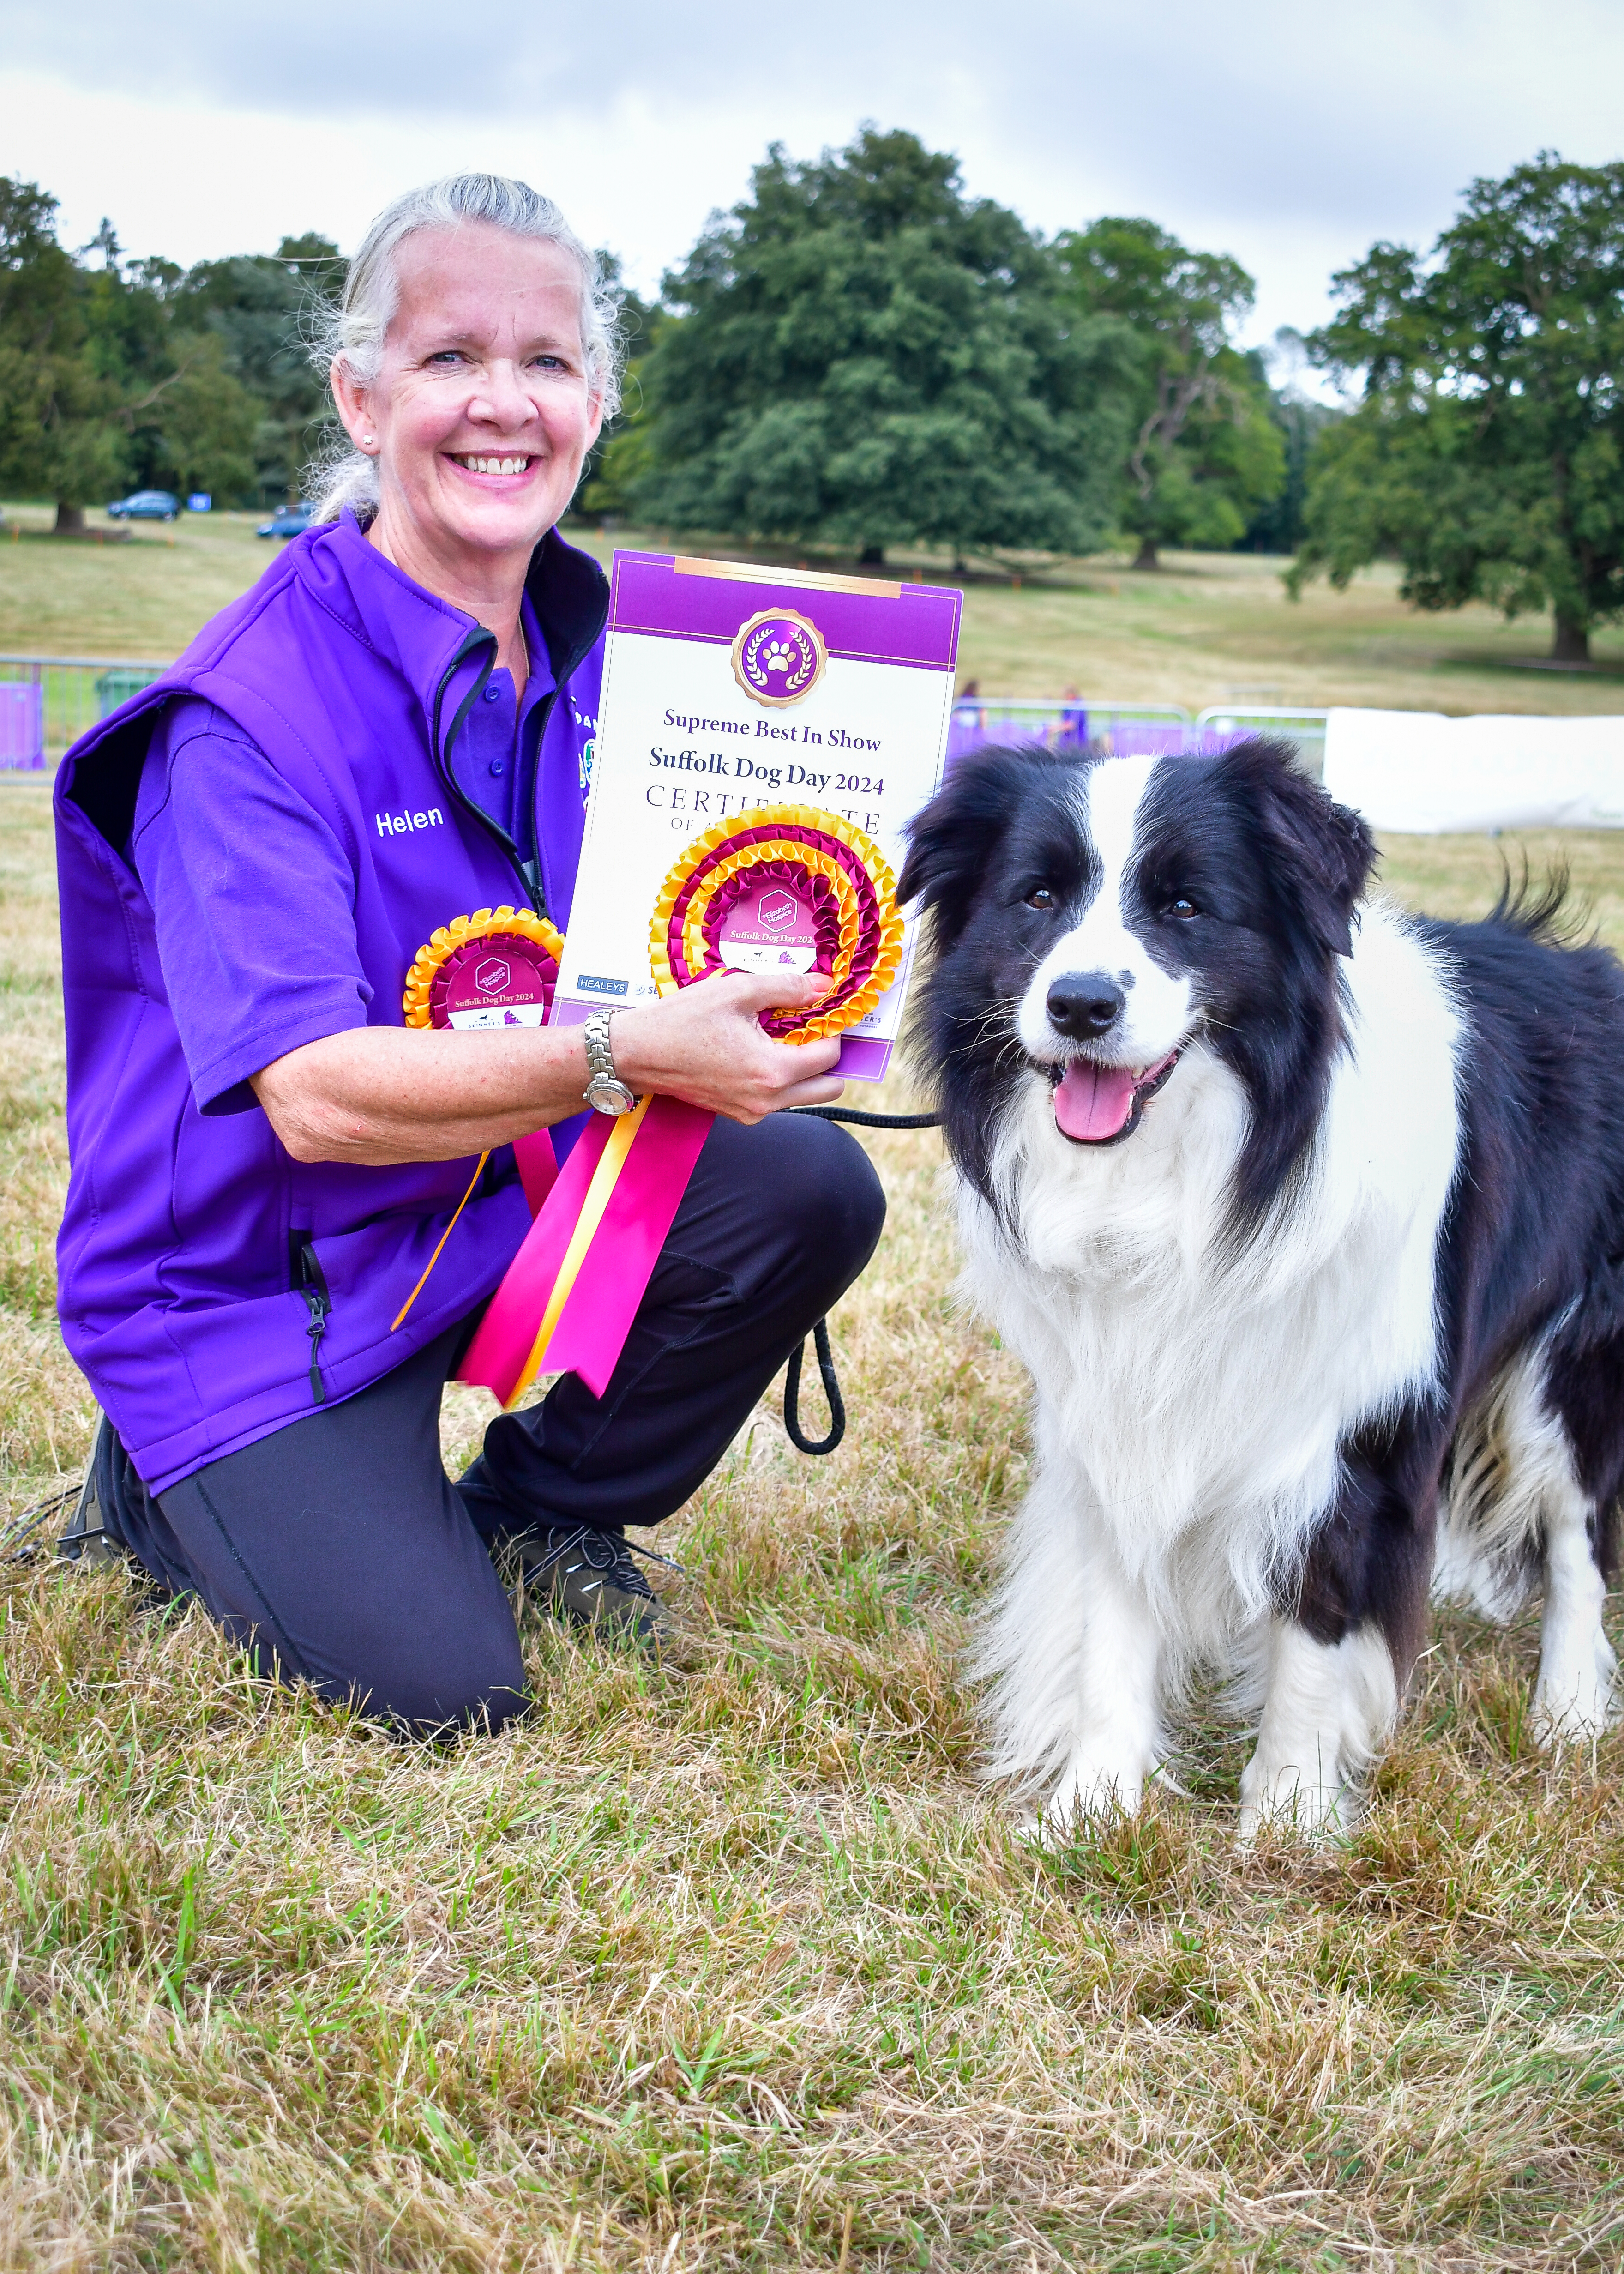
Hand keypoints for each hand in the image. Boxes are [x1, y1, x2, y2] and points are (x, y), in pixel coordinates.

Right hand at [610, 969, 844, 1123]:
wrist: (635, 1054)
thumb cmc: (680, 1021)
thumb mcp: (737, 991)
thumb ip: (787, 988)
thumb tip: (821, 986)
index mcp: (772, 1071)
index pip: (830, 1055)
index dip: (831, 1028)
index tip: (819, 1009)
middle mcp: (767, 1100)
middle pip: (829, 1086)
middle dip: (827, 1056)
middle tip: (807, 1027)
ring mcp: (752, 1112)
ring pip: (804, 1094)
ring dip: (804, 1067)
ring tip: (778, 1035)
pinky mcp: (738, 1113)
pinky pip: (777, 1098)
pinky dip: (779, 1076)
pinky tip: (756, 1047)